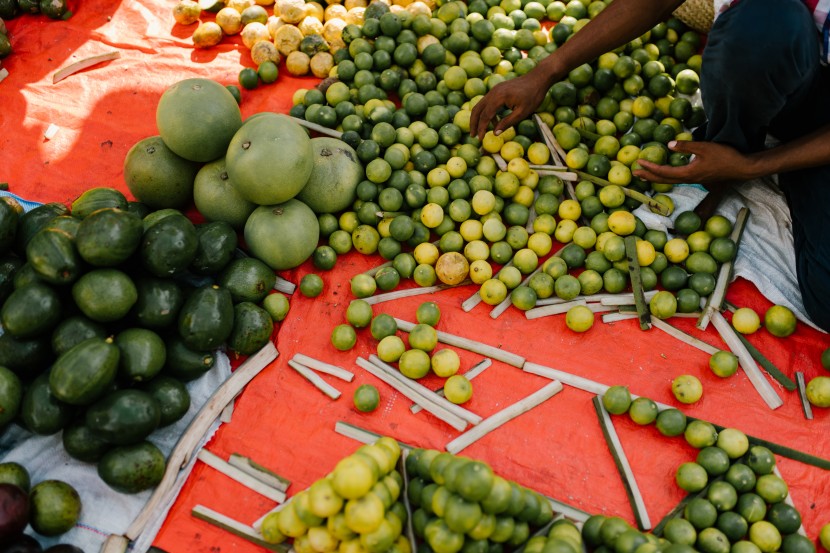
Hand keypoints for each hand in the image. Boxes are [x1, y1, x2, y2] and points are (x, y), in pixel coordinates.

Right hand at [469, 73, 548, 139]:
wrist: (538, 77)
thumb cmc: (533, 95)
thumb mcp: (522, 112)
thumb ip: (508, 122)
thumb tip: (494, 133)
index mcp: (499, 97)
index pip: (485, 115)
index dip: (481, 128)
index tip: (480, 138)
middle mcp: (493, 92)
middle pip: (477, 109)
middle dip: (473, 123)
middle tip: (472, 135)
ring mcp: (494, 89)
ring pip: (480, 105)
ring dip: (478, 118)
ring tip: (481, 131)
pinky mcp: (497, 89)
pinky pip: (487, 102)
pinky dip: (487, 113)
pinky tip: (494, 122)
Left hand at [633, 140, 756, 184]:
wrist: (741, 168)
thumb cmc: (725, 156)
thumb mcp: (705, 147)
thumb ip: (686, 147)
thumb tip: (668, 145)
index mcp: (688, 173)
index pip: (664, 172)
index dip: (650, 168)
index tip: (639, 164)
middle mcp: (688, 179)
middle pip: (663, 180)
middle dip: (648, 176)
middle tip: (635, 173)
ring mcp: (693, 180)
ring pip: (670, 180)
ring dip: (656, 177)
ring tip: (645, 175)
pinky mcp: (698, 177)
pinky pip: (677, 179)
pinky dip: (667, 176)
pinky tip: (666, 173)